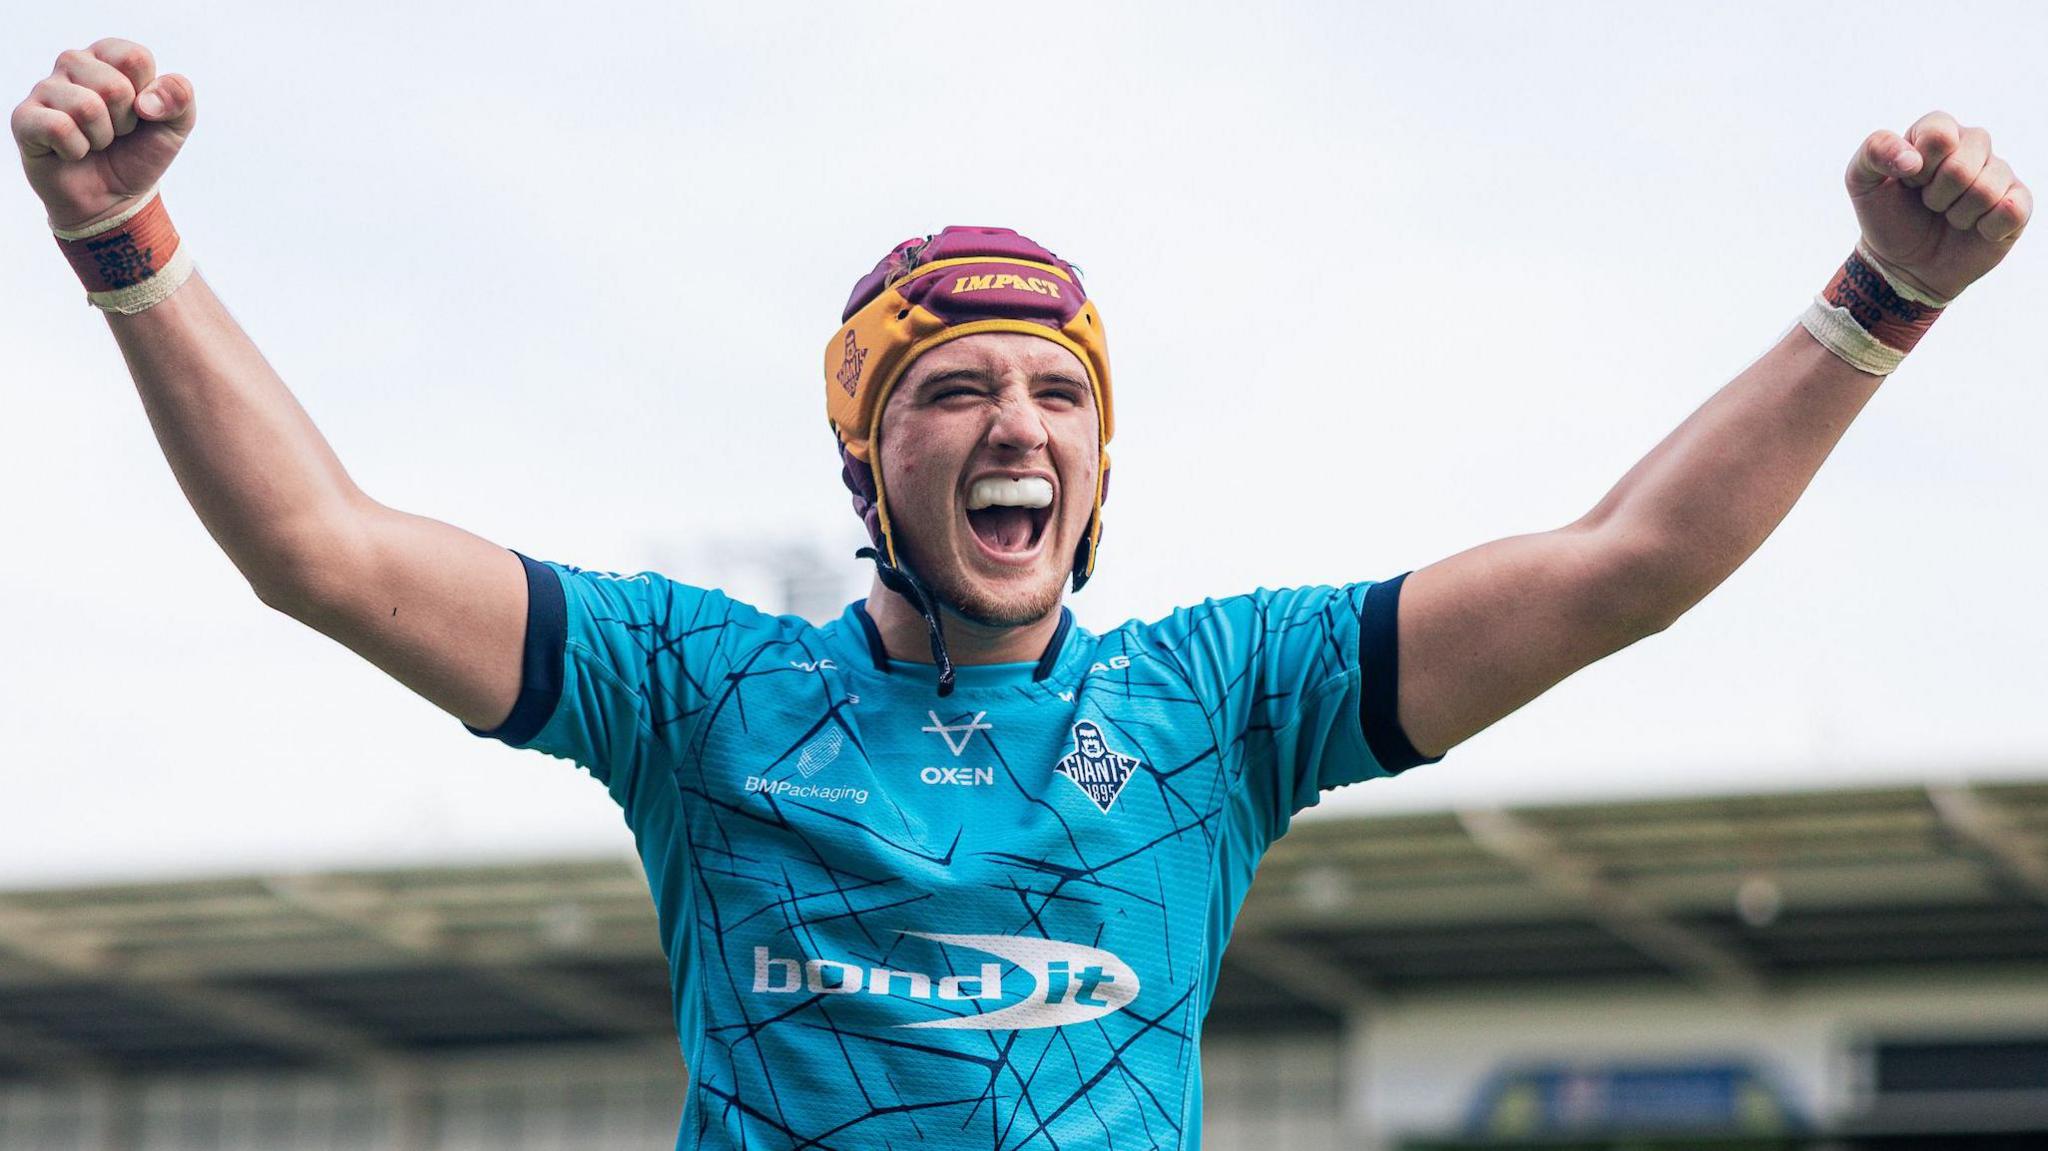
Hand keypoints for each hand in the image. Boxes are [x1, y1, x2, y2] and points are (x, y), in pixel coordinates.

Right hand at [10, 38, 194, 232]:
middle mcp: (73, 63)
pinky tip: (72, 152)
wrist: (113, 197)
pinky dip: (76, 150)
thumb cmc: (139, 152)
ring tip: (95, 142)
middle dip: (126, 122)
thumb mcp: (176, 125)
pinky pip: (58, 127)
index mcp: (108, 57)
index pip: (135, 58)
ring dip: (102, 137)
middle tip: (116, 133)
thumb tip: (147, 101)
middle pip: (115, 86)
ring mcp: (45, 88)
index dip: (149, 97)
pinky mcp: (24, 118)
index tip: (141, 113)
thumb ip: (179, 96)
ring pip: (87, 107)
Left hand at [1846, 111, 2030, 302]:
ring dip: (1957, 215)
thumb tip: (1912, 159)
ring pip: (1986, 190)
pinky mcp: (2018, 202)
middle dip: (1935, 196)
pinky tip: (1975, 228)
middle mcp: (1973, 144)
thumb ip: (1874, 152)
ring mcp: (1999, 172)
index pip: (1939, 134)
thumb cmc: (1886, 217)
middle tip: (1928, 204)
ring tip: (1948, 215)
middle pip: (1962, 166)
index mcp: (1938, 131)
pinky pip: (2012, 210)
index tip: (1908, 182)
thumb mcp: (1861, 182)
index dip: (1919, 167)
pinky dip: (1985, 228)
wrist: (1904, 264)